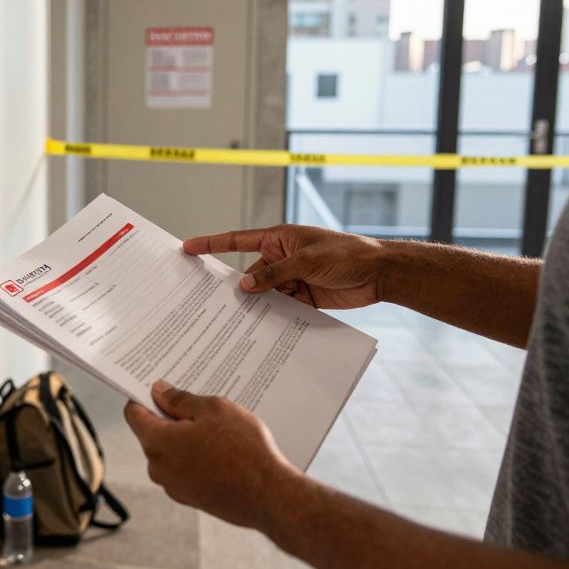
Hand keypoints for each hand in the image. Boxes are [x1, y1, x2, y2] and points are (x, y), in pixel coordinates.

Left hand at [124, 381, 299, 530]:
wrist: (270, 496)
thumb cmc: (245, 452)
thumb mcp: (214, 410)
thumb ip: (180, 399)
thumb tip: (159, 392)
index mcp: (158, 443)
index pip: (133, 413)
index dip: (145, 397)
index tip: (161, 389)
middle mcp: (158, 468)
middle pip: (153, 433)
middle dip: (171, 418)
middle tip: (200, 408)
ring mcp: (173, 487)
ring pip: (170, 452)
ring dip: (186, 439)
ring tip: (218, 432)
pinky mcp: (190, 498)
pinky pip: (184, 469)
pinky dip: (196, 458)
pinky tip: (222, 452)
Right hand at [182, 224, 386, 309]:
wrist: (380, 273)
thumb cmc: (346, 254)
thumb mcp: (307, 261)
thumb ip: (274, 274)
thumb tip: (245, 287)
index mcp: (279, 239)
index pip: (238, 241)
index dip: (211, 244)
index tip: (188, 247)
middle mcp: (281, 258)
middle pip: (250, 276)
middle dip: (238, 290)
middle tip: (213, 304)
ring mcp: (291, 279)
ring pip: (264, 295)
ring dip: (258, 306)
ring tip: (238, 323)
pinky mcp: (303, 298)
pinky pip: (281, 308)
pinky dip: (274, 317)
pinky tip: (264, 330)